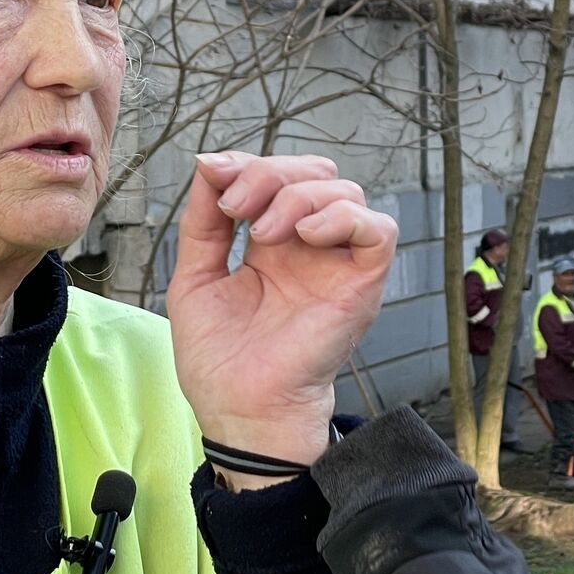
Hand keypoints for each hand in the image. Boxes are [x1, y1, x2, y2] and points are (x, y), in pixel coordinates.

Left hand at [168, 152, 396, 480]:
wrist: (239, 409)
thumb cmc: (220, 360)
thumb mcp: (195, 276)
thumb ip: (202, 220)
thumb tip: (210, 163)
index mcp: (273, 244)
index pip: (278, 177)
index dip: (249, 164)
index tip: (216, 177)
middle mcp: (309, 249)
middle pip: (314, 173)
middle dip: (271, 173)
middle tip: (238, 206)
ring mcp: (337, 265)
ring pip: (345, 191)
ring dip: (297, 196)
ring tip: (264, 233)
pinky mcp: (362, 285)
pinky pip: (378, 230)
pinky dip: (342, 217)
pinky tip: (304, 235)